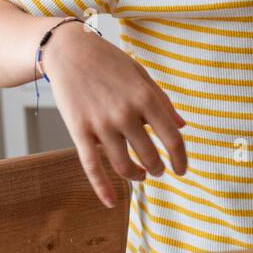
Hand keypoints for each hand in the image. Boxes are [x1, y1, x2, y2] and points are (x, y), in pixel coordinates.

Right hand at [44, 21, 187, 207]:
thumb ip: (163, 102)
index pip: (172, 138)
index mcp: (145, 97)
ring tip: (141, 175)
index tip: (182, 169)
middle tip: (158, 169)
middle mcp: (125, 113)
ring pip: (123, 164)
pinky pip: (92, 166)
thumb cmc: (109, 61)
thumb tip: (183, 126)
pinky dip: (102, 188)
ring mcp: (101, 124)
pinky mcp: (79, 131)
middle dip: (157, 167)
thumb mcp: (141, 75)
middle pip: (149, 155)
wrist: (69, 50)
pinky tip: (111, 202)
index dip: (181, 158)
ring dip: (136, 175)